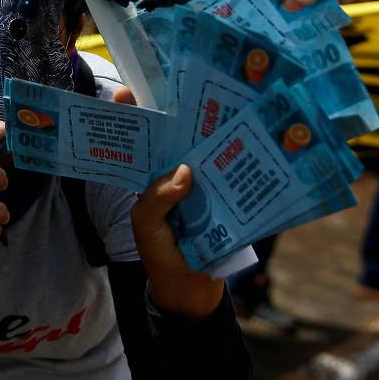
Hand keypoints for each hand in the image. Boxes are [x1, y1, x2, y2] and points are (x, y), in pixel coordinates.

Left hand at [114, 86, 226, 319]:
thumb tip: (185, 171)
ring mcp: (201, 185)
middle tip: (189, 88)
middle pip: (175, 138)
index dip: (132, 115)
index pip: (138, 140)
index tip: (130, 90)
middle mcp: (174, 174)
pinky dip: (237, 162)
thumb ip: (156, 200)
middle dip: (180, 115)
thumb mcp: (146, 227)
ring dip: (212, 134)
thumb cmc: (160, 255)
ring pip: (204, 152)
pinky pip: (229, 176)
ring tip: (223, 105)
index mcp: (148, 178)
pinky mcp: (224, 198)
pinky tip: (248, 141)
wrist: (191, 292)